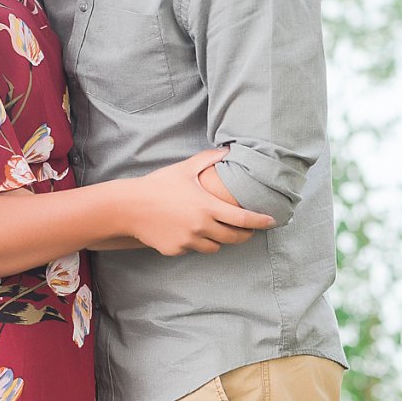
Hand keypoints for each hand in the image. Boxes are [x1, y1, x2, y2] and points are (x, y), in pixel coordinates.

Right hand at [130, 148, 268, 255]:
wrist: (128, 207)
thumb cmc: (158, 185)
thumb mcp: (184, 169)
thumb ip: (208, 159)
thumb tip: (228, 149)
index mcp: (207, 206)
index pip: (243, 219)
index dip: (261, 222)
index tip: (273, 221)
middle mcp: (201, 226)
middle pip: (234, 237)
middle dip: (245, 234)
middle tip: (248, 230)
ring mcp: (188, 241)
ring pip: (215, 247)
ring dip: (220, 239)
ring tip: (218, 229)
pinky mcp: (176, 250)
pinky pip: (194, 249)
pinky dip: (196, 243)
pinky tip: (189, 231)